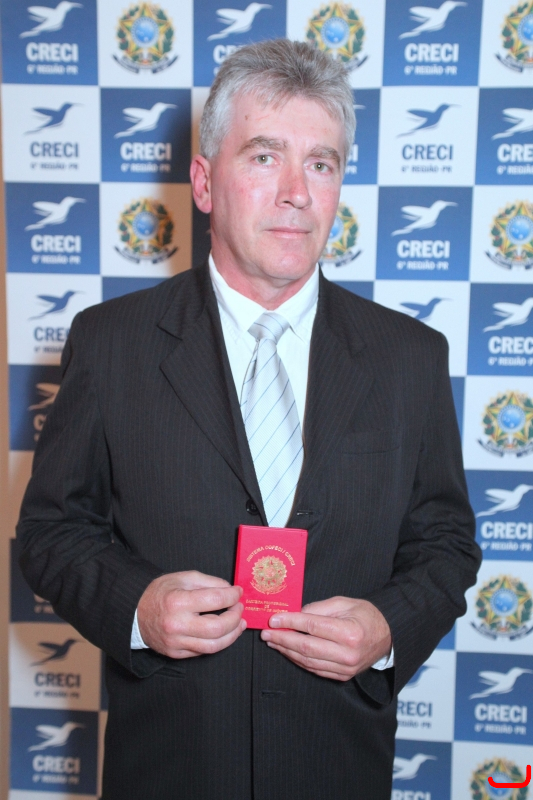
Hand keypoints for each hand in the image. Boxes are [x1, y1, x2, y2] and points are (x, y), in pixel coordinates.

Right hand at [137, 570, 245, 658]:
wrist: (135, 613)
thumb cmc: (160, 593)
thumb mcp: (182, 578)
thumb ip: (209, 582)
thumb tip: (230, 590)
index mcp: (178, 601)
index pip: (215, 600)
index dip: (232, 596)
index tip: (238, 592)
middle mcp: (177, 625)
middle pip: (218, 628)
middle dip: (235, 617)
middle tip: (239, 608)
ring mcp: (176, 642)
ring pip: (214, 645)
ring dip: (232, 635)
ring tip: (239, 623)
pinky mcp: (176, 654)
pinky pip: (203, 652)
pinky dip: (218, 642)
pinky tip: (224, 633)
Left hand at [260, 597, 390, 680]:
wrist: (387, 636)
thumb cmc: (365, 615)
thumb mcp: (343, 603)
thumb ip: (318, 609)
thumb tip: (295, 614)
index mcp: (350, 632)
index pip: (312, 627)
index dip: (290, 623)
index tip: (273, 619)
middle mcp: (348, 653)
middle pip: (306, 647)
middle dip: (283, 639)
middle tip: (266, 633)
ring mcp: (345, 668)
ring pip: (308, 661)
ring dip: (287, 651)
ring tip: (273, 641)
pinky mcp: (342, 676)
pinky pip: (314, 669)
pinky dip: (298, 660)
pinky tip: (287, 651)